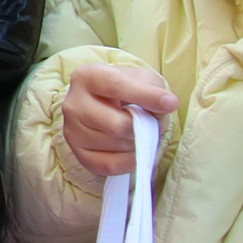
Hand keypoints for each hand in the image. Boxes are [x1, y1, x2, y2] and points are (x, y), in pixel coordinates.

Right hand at [60, 60, 177, 181]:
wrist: (106, 104)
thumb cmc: (127, 90)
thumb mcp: (142, 79)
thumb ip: (154, 89)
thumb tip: (166, 105)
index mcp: (88, 77)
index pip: (115, 86)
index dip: (145, 96)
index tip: (170, 104)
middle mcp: (73, 103)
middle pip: (117, 124)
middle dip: (143, 128)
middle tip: (152, 124)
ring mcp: (72, 130)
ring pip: (115, 145)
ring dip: (138, 143)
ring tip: (140, 134)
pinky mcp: (78, 153)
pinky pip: (109, 165)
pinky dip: (129, 162)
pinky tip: (134, 151)